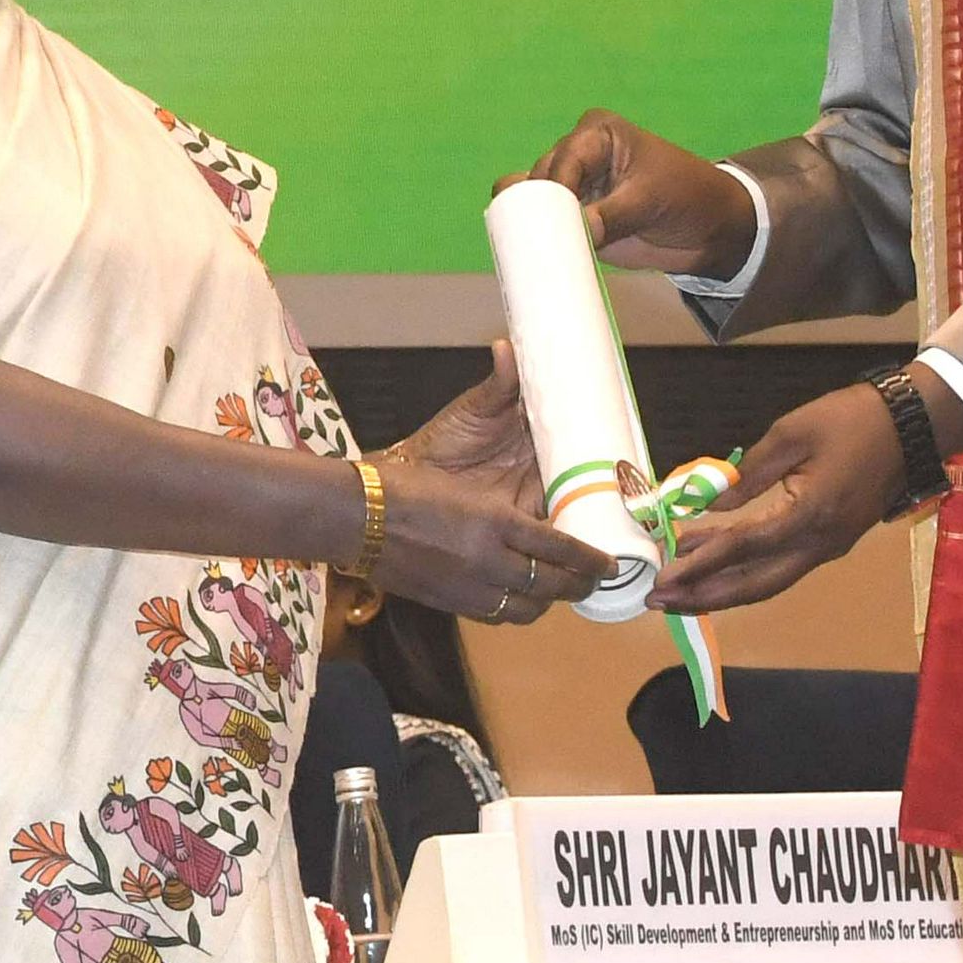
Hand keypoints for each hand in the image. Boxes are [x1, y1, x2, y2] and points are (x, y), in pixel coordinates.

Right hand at [368, 344, 617, 621]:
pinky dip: (516, 609)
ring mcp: (468, 586)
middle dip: (580, 585)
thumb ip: (495, 400)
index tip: (610, 562)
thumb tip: (507, 347)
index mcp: (496, 520)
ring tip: (558, 590)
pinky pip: (497, 615)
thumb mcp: (454, 439)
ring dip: (548, 601)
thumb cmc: (403, 476)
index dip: (593, 560)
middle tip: (594, 579)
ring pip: (528, 608)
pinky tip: (518, 597)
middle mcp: (488, 559)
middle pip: (553, 585)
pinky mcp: (449, 602)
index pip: (563, 549)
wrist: (351, 514)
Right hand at [525, 110, 758, 281]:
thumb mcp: (651, 200)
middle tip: (540, 238)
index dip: (553, 189)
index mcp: (595, 135)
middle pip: (538, 179)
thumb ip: (612, 215)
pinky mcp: (571, 218)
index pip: (563, 160)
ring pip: (531, 201)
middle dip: (536, 208)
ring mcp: (571, 188)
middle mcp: (576, 156)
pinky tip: (526, 247)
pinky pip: (539, 224)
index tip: (551, 220)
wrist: (710, 230)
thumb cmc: (687, 197)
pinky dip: (530, 235)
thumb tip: (579, 233)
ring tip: (531, 245)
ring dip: (529, 223)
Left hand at [655, 381, 907, 614]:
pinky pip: (781, 567)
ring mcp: (829, 547)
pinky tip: (711, 562)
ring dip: (722, 591)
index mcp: (810, 515)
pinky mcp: (831, 542)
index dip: (700, 564)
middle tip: (660, 601)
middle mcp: (821, 543)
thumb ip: (747, 476)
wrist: (911, 425)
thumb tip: (709, 504)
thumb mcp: (790, 435)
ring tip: (677, 592)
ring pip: (769, 582)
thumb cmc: (851, 420)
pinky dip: (744, 572)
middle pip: (757, 584)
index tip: (663, 576)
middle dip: (705, 596)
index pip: (744, 548)